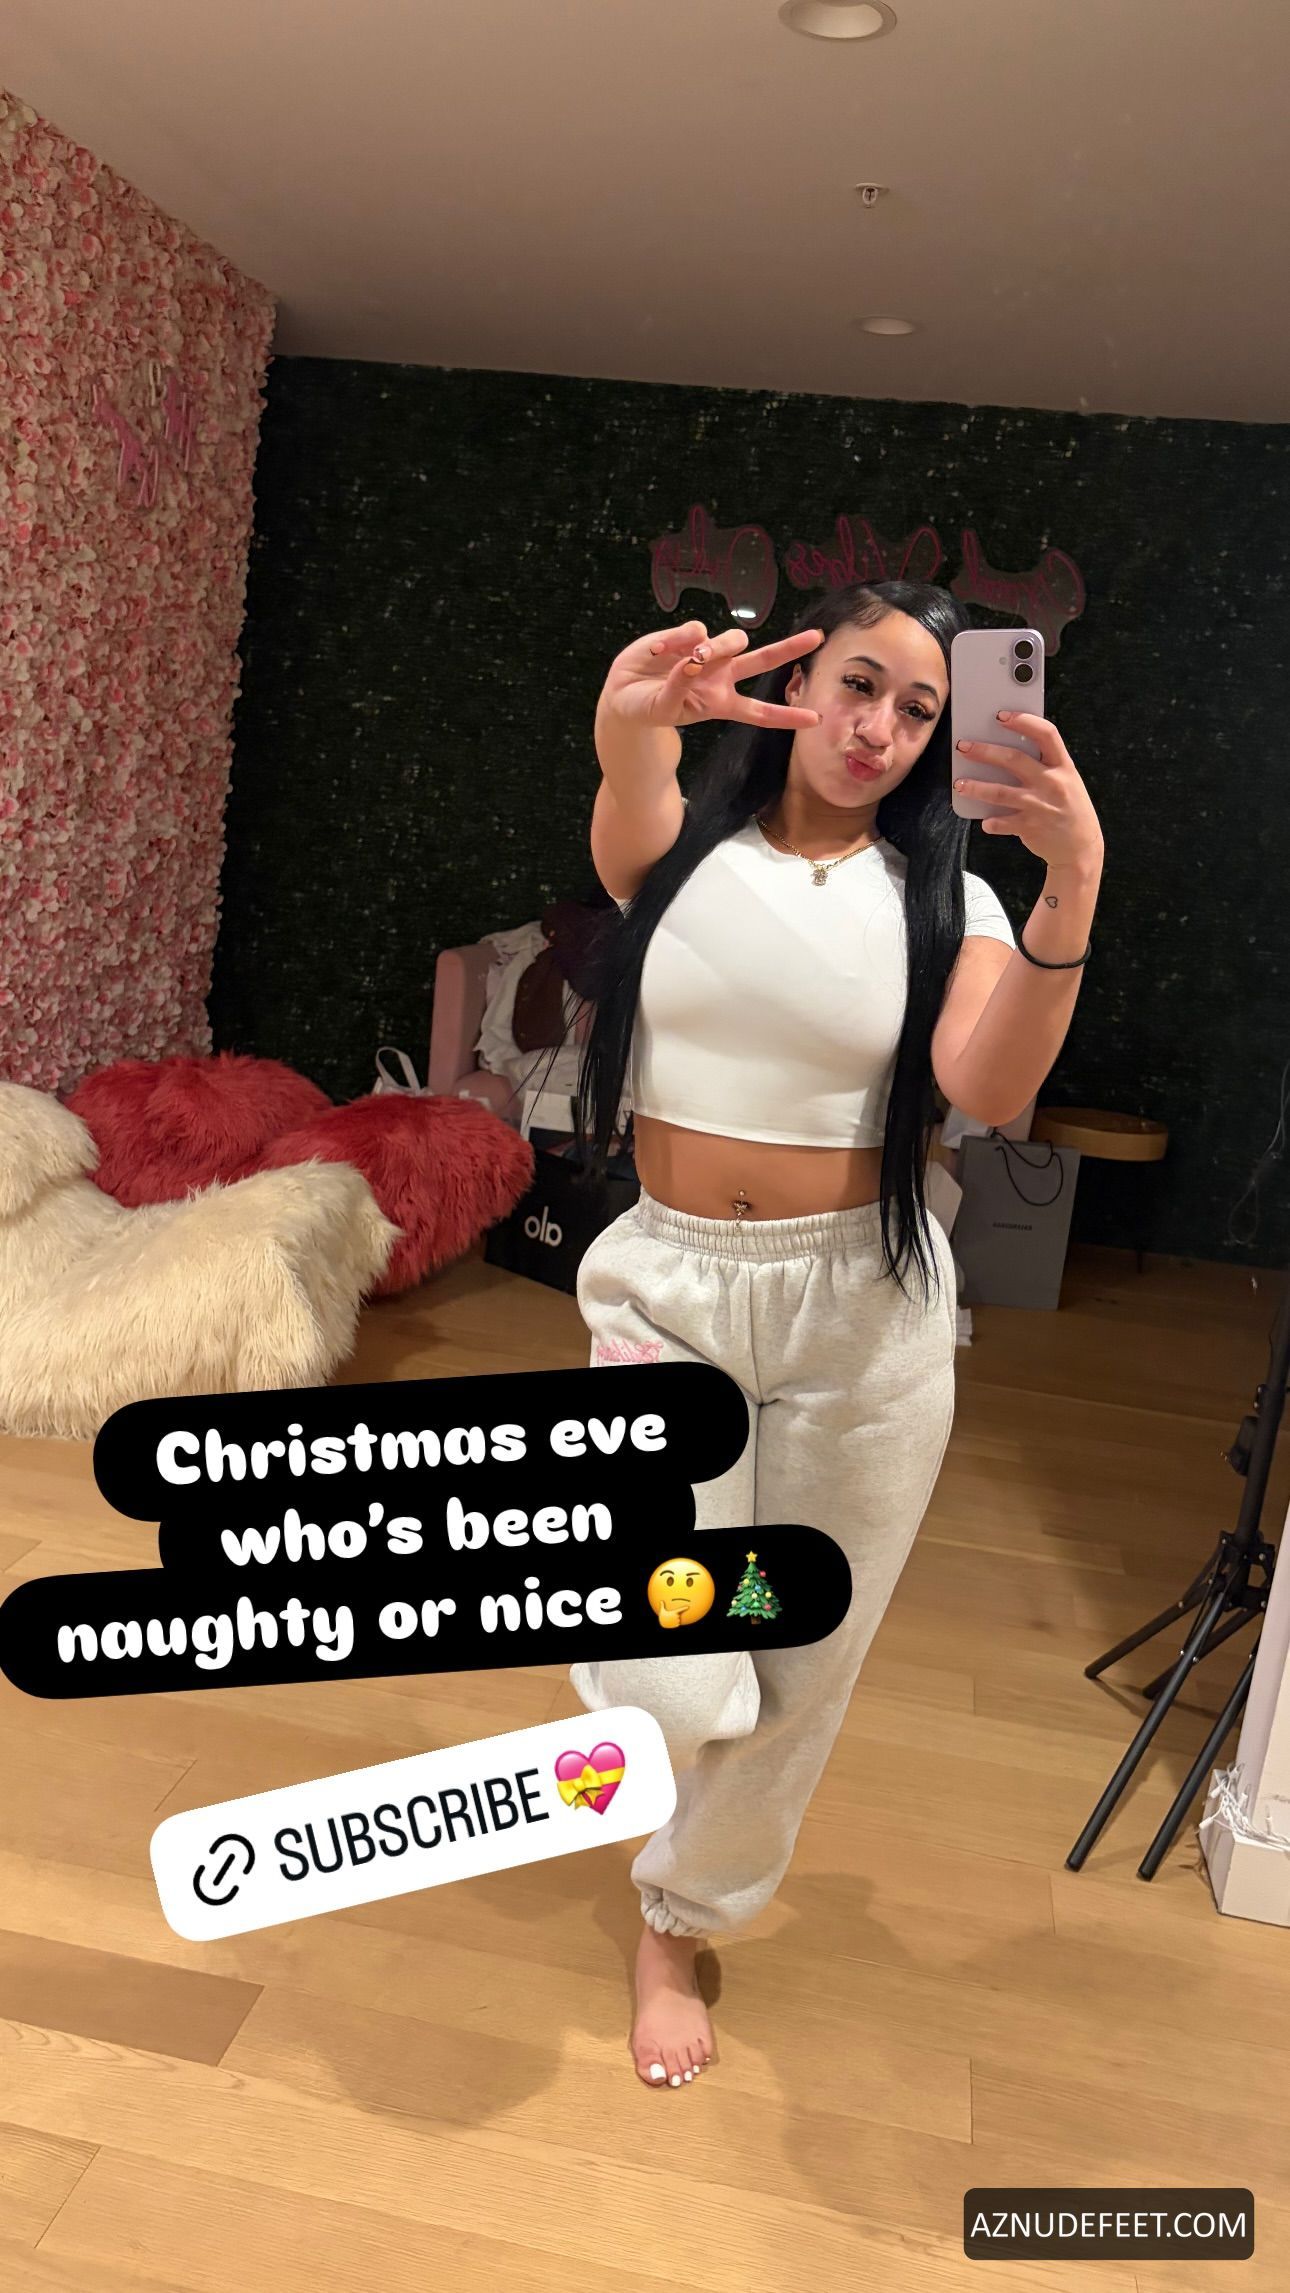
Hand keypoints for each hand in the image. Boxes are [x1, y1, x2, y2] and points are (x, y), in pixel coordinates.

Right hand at [598, 620, 824, 733]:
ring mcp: (707, 653)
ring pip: (732, 640)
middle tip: (817, 637)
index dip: (787, 716)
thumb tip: (694, 657)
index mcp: (721, 703)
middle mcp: (721, 676)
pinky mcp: (689, 636)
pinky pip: (694, 631)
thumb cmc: (648, 707)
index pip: (760, 712)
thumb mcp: (663, 708)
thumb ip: (680, 686)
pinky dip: (675, 640)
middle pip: (764, 661)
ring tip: (692, 657)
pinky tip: (657, 652)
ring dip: (718, 646)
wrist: (623, 692)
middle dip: (790, 648)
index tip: (815, 720)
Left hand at [953, 712, 1104, 870]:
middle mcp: (1052, 783)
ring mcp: (1040, 806)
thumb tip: (1006, 752)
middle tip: (964, 747)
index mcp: (1064, 766)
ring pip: (1001, 792)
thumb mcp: (1067, 781)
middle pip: (1014, 759)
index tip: (1001, 716)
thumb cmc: (1069, 808)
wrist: (1081, 847)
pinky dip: (991, 822)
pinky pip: (1002, 822)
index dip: (1023, 721)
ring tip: (960, 784)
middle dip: (985, 751)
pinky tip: (985, 821)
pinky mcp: (1030, 827)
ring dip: (976, 787)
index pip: (1046, 734)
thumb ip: (1044, 766)